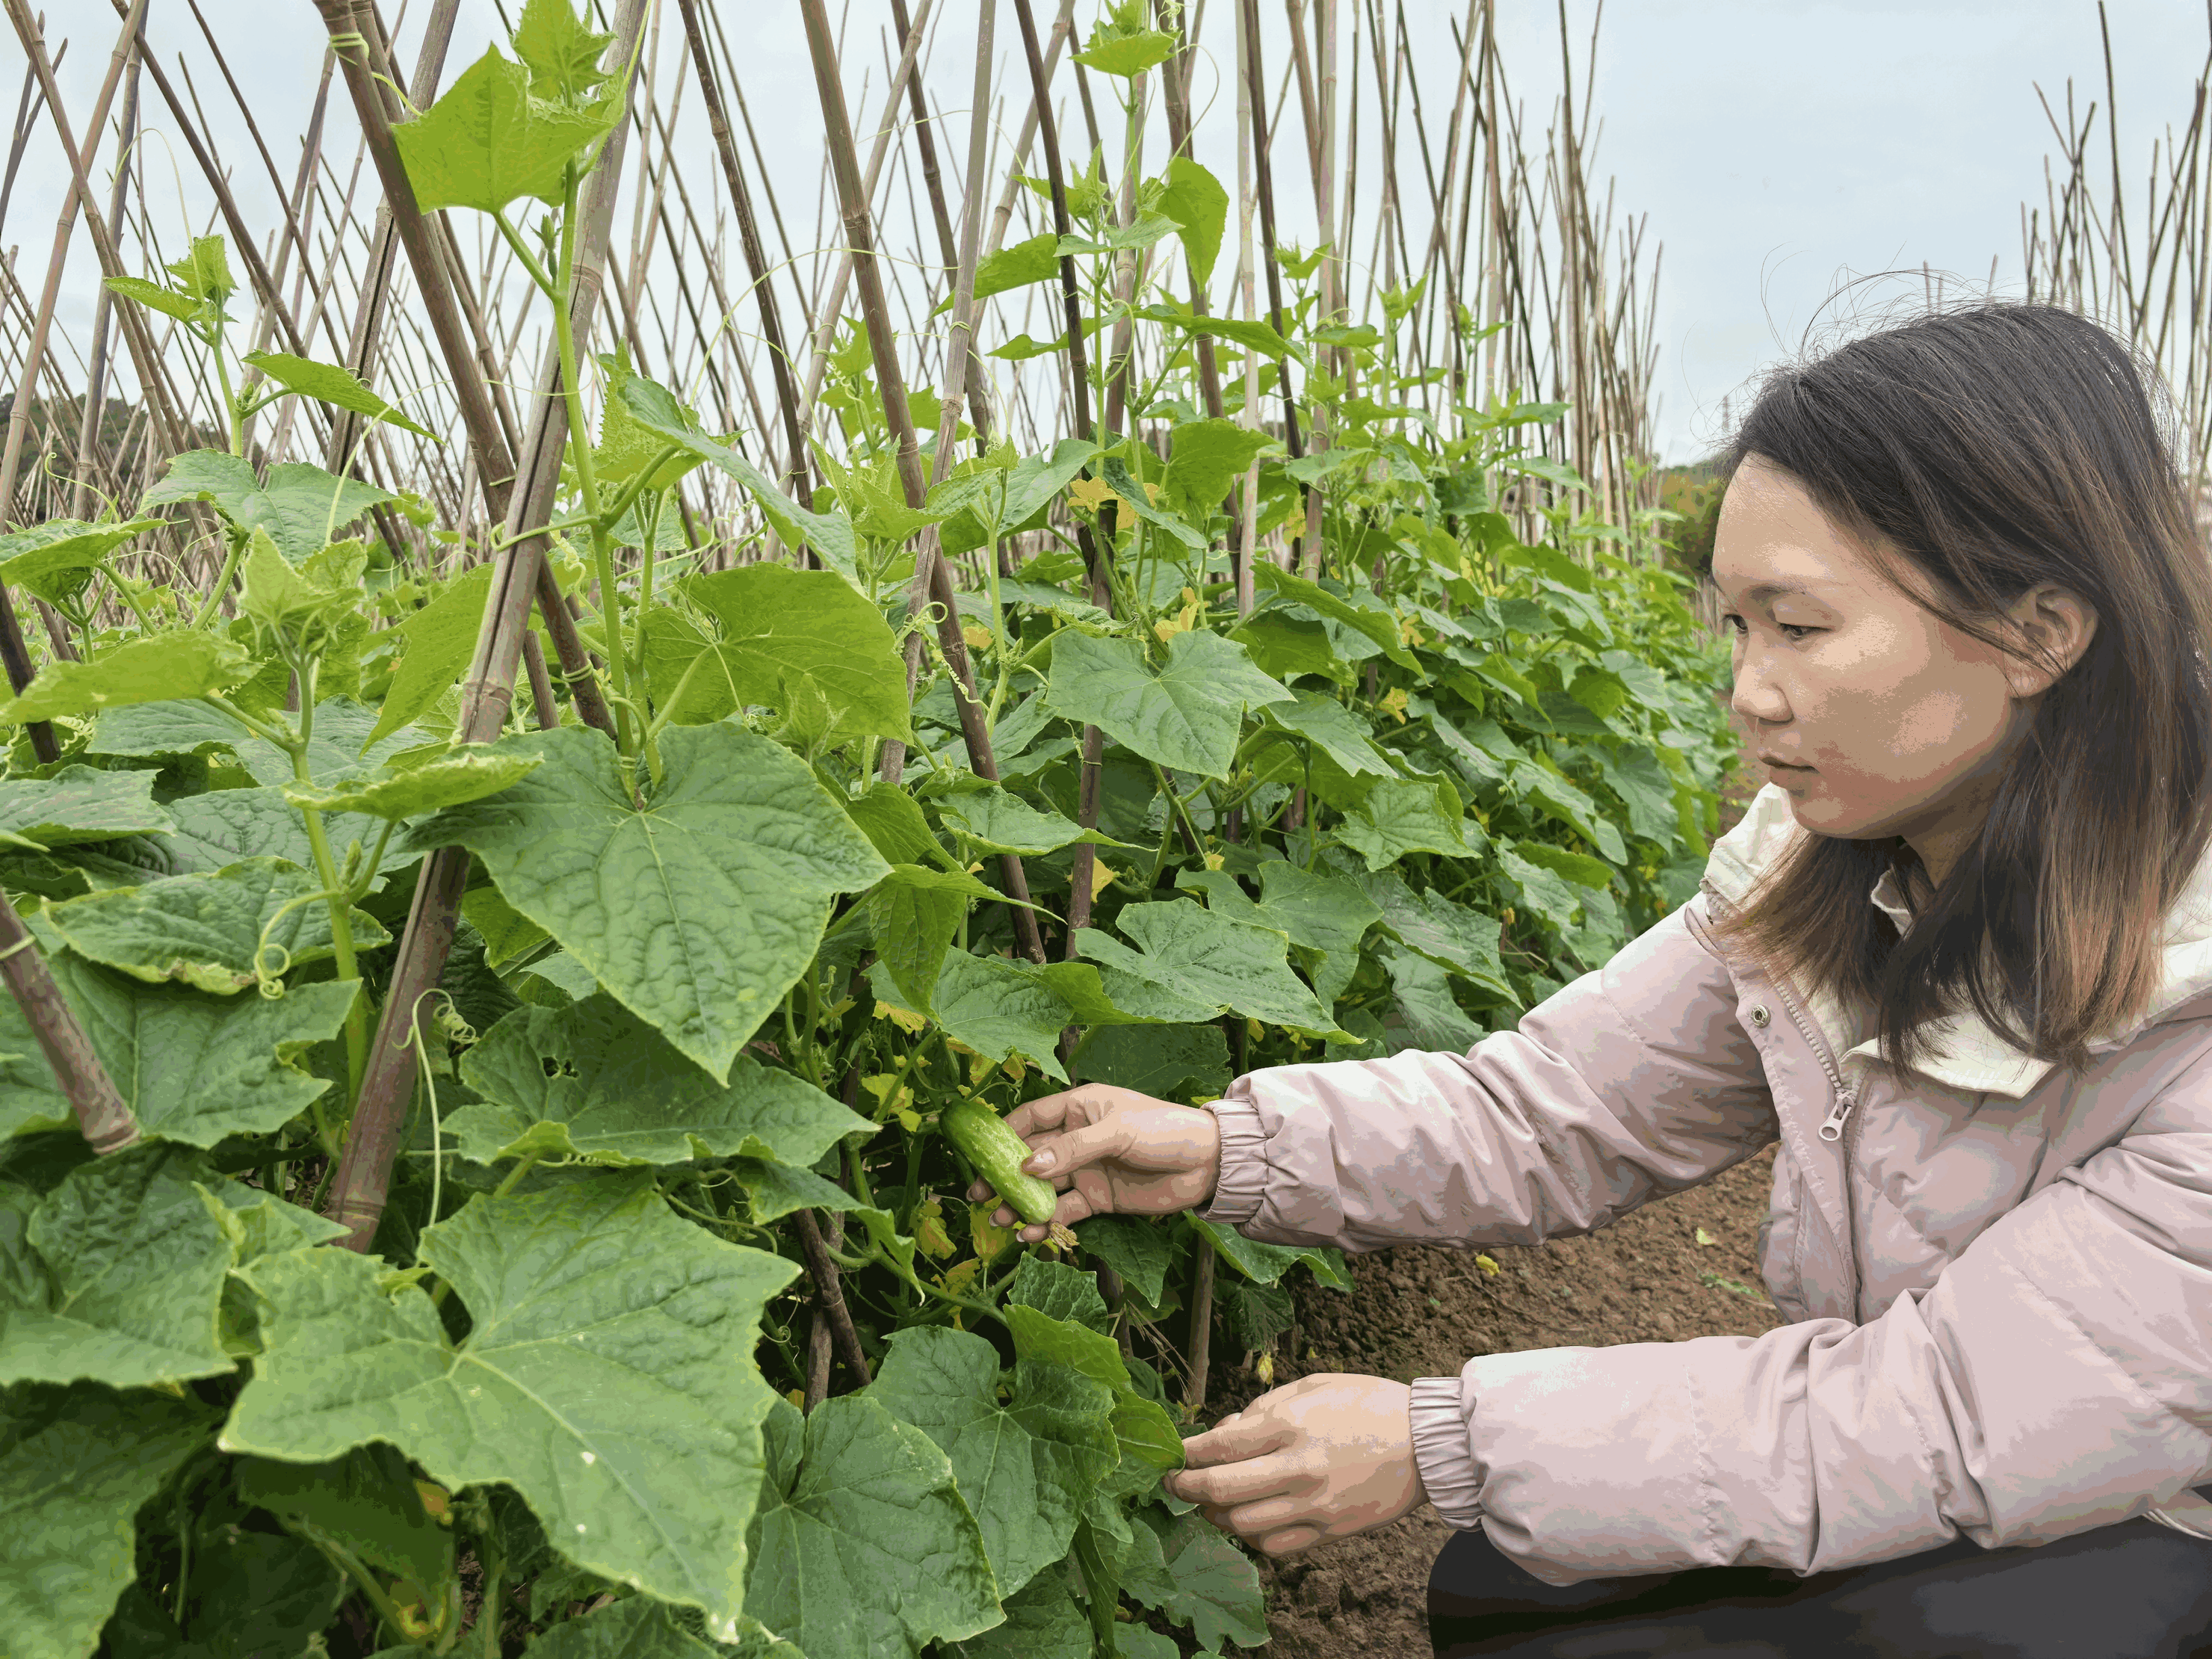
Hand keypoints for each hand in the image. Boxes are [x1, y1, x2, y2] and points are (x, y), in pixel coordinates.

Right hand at [963, 1083, 1221, 1244]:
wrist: (1208, 1164)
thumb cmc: (1166, 1130)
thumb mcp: (1118, 1131)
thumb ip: (1073, 1148)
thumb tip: (1028, 1166)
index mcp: (1080, 1108)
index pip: (1032, 1117)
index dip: (1004, 1134)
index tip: (979, 1153)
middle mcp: (1077, 1138)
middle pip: (1031, 1157)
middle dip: (1004, 1176)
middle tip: (978, 1196)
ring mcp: (1086, 1170)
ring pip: (1044, 1187)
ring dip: (1021, 1204)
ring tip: (999, 1221)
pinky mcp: (1098, 1198)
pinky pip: (1065, 1211)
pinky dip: (1047, 1223)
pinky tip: (1031, 1235)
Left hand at [1163, 1374, 1424, 1556]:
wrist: (1429, 1444)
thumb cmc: (1371, 1404)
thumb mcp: (1315, 1385)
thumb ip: (1264, 1406)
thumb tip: (1224, 1432)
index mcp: (1291, 1423)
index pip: (1218, 1447)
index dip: (1184, 1453)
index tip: (1170, 1455)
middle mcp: (1298, 1467)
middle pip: (1219, 1489)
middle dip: (1184, 1488)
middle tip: (1173, 1483)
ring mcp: (1314, 1505)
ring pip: (1241, 1524)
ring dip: (1215, 1514)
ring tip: (1209, 1501)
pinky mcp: (1330, 1531)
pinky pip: (1275, 1545)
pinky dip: (1251, 1536)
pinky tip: (1247, 1519)